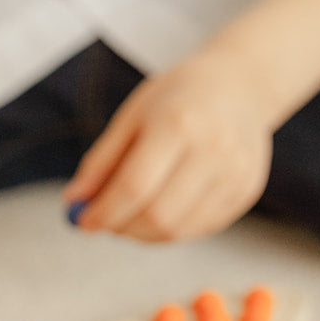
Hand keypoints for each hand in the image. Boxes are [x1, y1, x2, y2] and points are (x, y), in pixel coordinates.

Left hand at [63, 47, 275, 242]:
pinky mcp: (246, 191)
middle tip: (105, 222)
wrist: (241, 85)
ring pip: (178, 230)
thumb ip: (102, 160)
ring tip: (130, 217)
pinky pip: (199, 229)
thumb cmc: (178, 97)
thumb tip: (73, 201)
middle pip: (157, 215)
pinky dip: (170, 230)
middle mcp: (214, 150)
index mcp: (179, 123)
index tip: (84, 221)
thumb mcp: (133, 115)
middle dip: (122, 228)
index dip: (104, 212)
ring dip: (143, 235)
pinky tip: (160, 212)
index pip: (134, 187)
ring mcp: (236, 173)